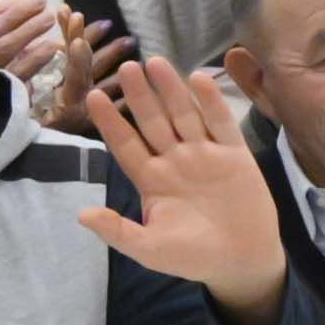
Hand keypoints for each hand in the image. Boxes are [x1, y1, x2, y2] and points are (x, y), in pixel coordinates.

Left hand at [76, 54, 285, 316]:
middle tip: (126, 67)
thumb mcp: (150, 249)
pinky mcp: (235, 155)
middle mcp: (175, 160)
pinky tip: (199, 80)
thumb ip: (118, 231)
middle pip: (153, 122)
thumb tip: (81, 215)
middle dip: (139, 96)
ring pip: (184, 115)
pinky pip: (221, 124)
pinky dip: (212, 103)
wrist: (242, 262)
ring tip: (157, 62)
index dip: (111, 122)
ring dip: (171, 90)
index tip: (94, 96)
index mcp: (152, 180)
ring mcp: (205, 155)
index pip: (126, 145)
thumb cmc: (193, 257)